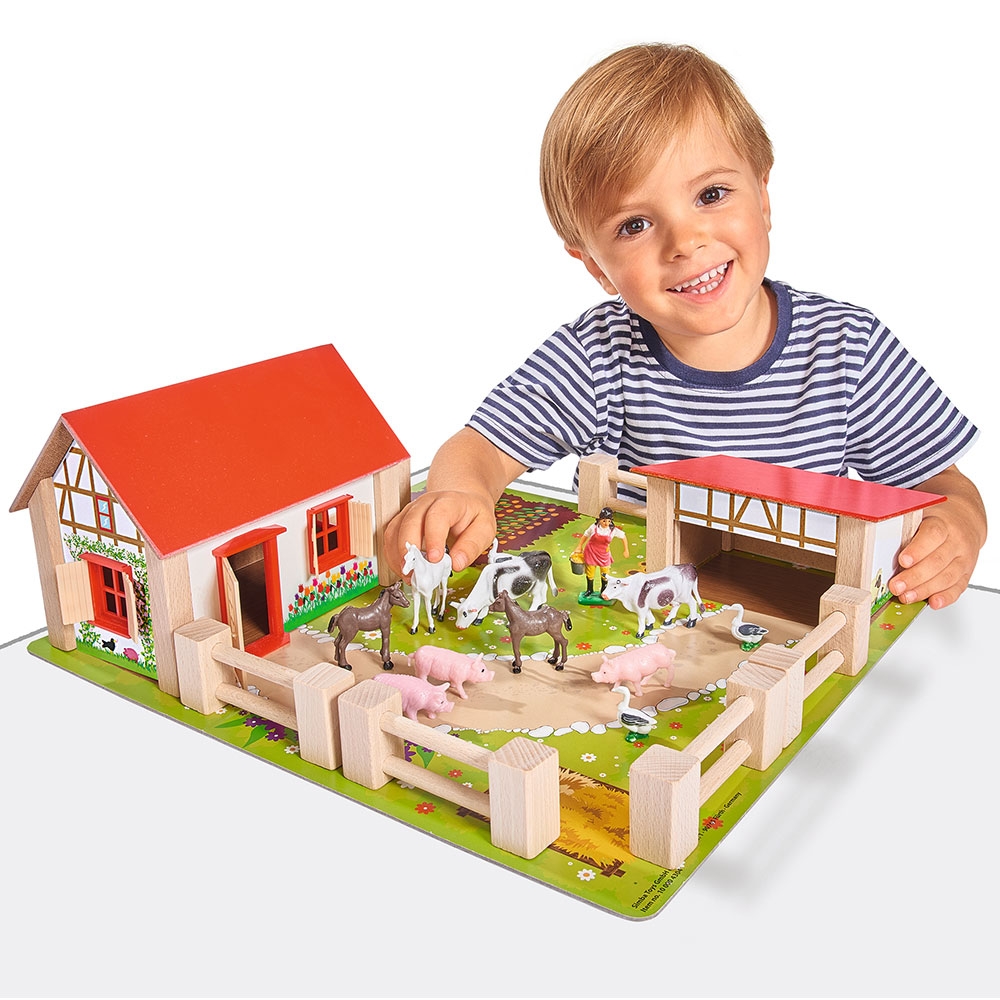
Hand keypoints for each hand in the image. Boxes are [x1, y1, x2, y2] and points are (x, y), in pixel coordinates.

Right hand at [383, 489, 496, 577]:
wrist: (463, 503)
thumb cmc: (472, 515)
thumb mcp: (484, 529)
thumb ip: (472, 546)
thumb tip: (456, 564)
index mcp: (449, 502)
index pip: (437, 516)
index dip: (433, 538)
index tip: (435, 559)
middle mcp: (426, 503)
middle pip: (409, 522)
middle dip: (410, 550)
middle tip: (417, 573)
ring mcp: (410, 511)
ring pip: (395, 530)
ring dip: (398, 557)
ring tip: (410, 576)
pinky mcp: (401, 522)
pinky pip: (389, 538)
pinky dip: (393, 557)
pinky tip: (404, 569)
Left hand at [888, 465, 986, 608]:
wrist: (965, 519)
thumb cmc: (935, 518)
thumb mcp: (919, 512)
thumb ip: (898, 518)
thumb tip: (866, 516)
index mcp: (943, 523)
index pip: (933, 535)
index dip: (918, 549)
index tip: (902, 561)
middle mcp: (956, 541)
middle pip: (938, 561)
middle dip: (915, 577)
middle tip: (896, 586)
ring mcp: (963, 558)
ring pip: (948, 576)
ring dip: (925, 589)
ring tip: (906, 597)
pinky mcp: (966, 573)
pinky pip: (958, 587)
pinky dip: (946, 597)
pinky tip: (933, 602)